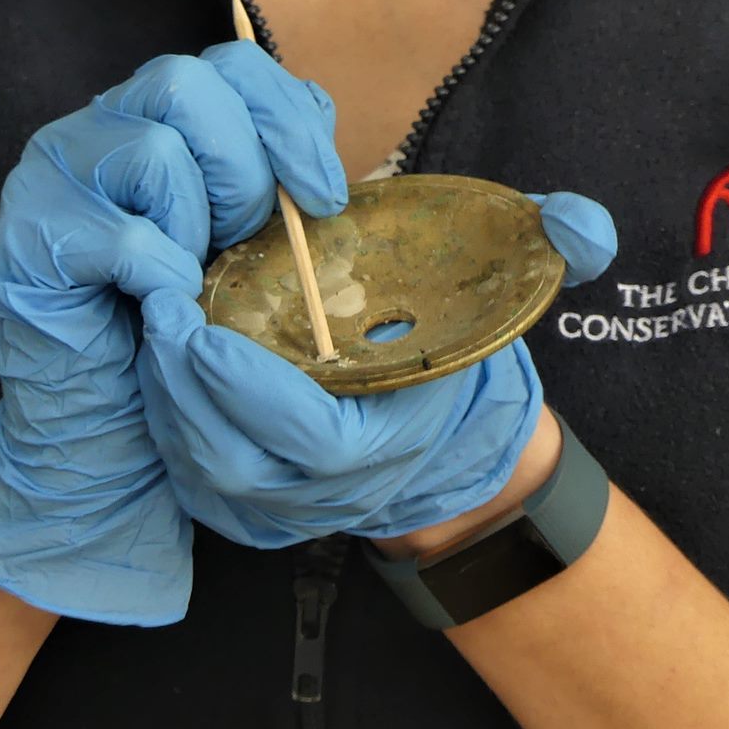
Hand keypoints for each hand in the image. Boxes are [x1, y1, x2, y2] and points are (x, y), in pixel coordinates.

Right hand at [0, 43, 347, 623]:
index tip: (328, 197)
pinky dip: (162, 276)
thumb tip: (315, 118)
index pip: (229, 65)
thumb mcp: (248, 249)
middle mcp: (93, 133)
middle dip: (246, 170)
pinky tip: (166, 309)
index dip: (288, 118)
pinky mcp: (25, 244)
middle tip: (253, 242)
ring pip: (154, 150)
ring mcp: (49, 182)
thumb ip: (272, 177)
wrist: (112, 434)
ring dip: (201, 226)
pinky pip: (119, 234)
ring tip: (197, 279)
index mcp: (151, 121)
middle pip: (186, 85)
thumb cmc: (186, 339)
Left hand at [136, 193, 616, 549]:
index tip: (206, 332)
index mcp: (387, 446)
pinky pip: (180, 465)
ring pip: (195, 464)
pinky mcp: (234, 499)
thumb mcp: (503, 300)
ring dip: (162, 396)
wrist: (434, 436)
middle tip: (158, 312)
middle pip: (232, 459)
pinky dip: (158, 412)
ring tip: (146, 322)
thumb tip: (583, 225)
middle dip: (185, 389)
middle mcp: (323, 491)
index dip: (255, 395)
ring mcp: (274, 504)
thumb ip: (555, 254)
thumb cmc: (453, 355)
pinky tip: (148, 356)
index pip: (312, 444)